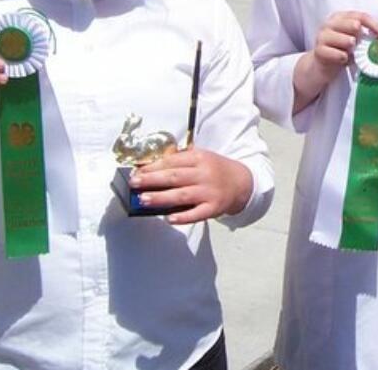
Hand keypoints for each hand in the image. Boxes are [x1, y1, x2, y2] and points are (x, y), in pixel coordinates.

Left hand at [130, 149, 252, 224]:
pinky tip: (169, 218)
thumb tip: (150, 169)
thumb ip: (179, 161)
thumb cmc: (215, 170)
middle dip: (152, 180)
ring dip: (161, 198)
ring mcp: (210, 192)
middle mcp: (205, 174)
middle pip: (175, 177)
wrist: (242, 183)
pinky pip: (197, 214)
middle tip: (135, 184)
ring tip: (144, 200)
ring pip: (182, 195)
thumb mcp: (201, 158)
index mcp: (200, 158)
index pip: (172, 161)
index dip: (153, 167)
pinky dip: (183, 217)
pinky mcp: (214, 208)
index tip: (137, 172)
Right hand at [292, 11, 377, 111]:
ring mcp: (323, 37)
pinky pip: (337, 54)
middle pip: (352, 23)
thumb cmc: (340, 50)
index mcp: (340, 17)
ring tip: (352, 51)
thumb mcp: (353, 40)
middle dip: (362, 33)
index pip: (360, 16)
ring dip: (353, 47)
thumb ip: (364, 36)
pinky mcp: (319, 51)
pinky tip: (344, 60)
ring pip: (345, 39)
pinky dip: (343, 58)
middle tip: (365, 41)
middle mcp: (330, 24)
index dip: (375, 25)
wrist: (321, 66)